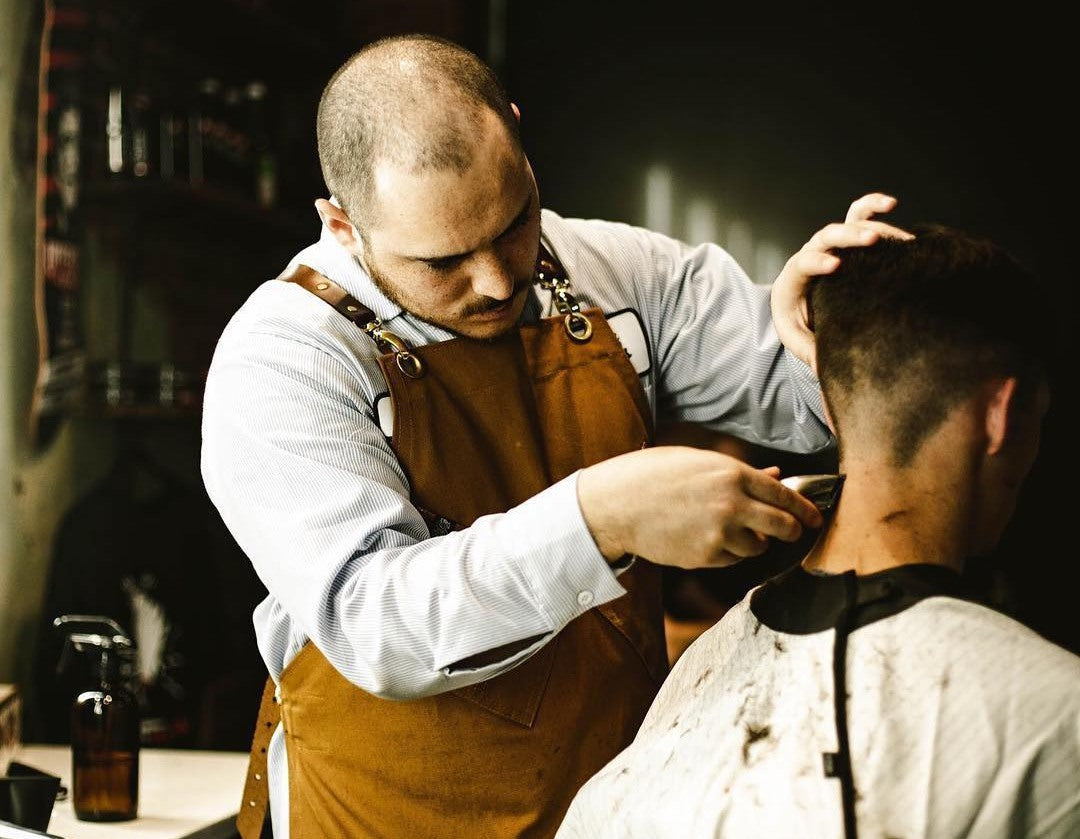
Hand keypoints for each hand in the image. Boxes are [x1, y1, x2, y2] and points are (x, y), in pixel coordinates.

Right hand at [577, 446, 823, 568]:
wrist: (616, 505)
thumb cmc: (652, 474)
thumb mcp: (697, 461)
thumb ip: (740, 472)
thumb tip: (775, 475)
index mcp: (732, 474)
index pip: (784, 495)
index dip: (804, 508)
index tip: (814, 517)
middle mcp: (731, 504)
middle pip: (783, 526)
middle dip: (793, 530)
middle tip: (793, 531)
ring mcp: (719, 533)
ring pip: (758, 547)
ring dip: (755, 542)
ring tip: (735, 530)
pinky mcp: (705, 556)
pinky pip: (733, 559)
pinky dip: (731, 552)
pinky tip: (710, 539)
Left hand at [771, 192, 913, 371]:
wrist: (799, 303)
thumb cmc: (799, 322)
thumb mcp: (798, 340)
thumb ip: (810, 352)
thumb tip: (827, 370)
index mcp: (793, 278)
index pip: (802, 264)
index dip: (816, 262)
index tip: (834, 266)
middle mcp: (812, 255)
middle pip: (826, 237)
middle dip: (848, 237)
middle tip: (871, 241)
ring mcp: (832, 245)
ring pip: (847, 223)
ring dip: (871, 225)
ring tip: (900, 236)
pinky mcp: (849, 241)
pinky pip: (859, 215)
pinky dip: (873, 206)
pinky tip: (892, 204)